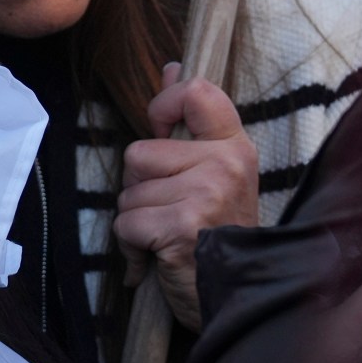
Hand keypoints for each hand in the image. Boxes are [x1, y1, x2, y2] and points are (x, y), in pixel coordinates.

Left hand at [113, 62, 258, 329]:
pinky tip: (158, 255)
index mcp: (234, 146)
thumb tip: (171, 67)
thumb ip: (191, 122)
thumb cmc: (216, 234)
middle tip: (170, 211)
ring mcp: (206, 193)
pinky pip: (126, 222)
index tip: (160, 130)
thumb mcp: (213, 172)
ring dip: (137, 218)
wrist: (235, 296)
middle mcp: (226, 163)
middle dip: (140, 185)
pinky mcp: (182, 225)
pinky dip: (131, 246)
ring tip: (167, 234)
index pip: (196, 92)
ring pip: (129, 190)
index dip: (163, 105)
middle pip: (139, 152)